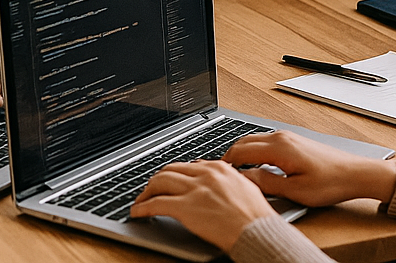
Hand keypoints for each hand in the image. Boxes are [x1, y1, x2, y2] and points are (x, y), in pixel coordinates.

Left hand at [130, 160, 276, 250]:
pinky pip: (156, 204)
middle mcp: (204, 174)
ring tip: (141, 200)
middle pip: (170, 169)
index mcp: (218, 168)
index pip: (187, 165)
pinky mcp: (185, 208)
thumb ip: (226, 181)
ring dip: (146, 192)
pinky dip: (142, 208)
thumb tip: (215, 181)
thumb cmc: (256, 216)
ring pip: (159, 182)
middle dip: (157, 180)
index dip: (174, 174)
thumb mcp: (245, 187)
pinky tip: (137, 213)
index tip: (169, 181)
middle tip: (151, 190)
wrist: (258, 231)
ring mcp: (194, 190)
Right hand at [221, 130, 395, 206]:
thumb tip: (244, 178)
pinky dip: (253, 151)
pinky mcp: (293, 140)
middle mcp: (281, 137)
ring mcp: (287, 136)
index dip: (225, 164)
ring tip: (233, 172)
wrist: (355, 173)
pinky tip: (253, 166)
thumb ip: (266, 183)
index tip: (216, 176)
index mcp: (279, 147)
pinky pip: (264, 142)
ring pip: (253, 140)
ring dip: (241, 153)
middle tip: (219, 175)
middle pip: (243, 142)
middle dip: (229, 157)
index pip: (240, 151)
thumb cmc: (330, 183)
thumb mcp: (295, 190)